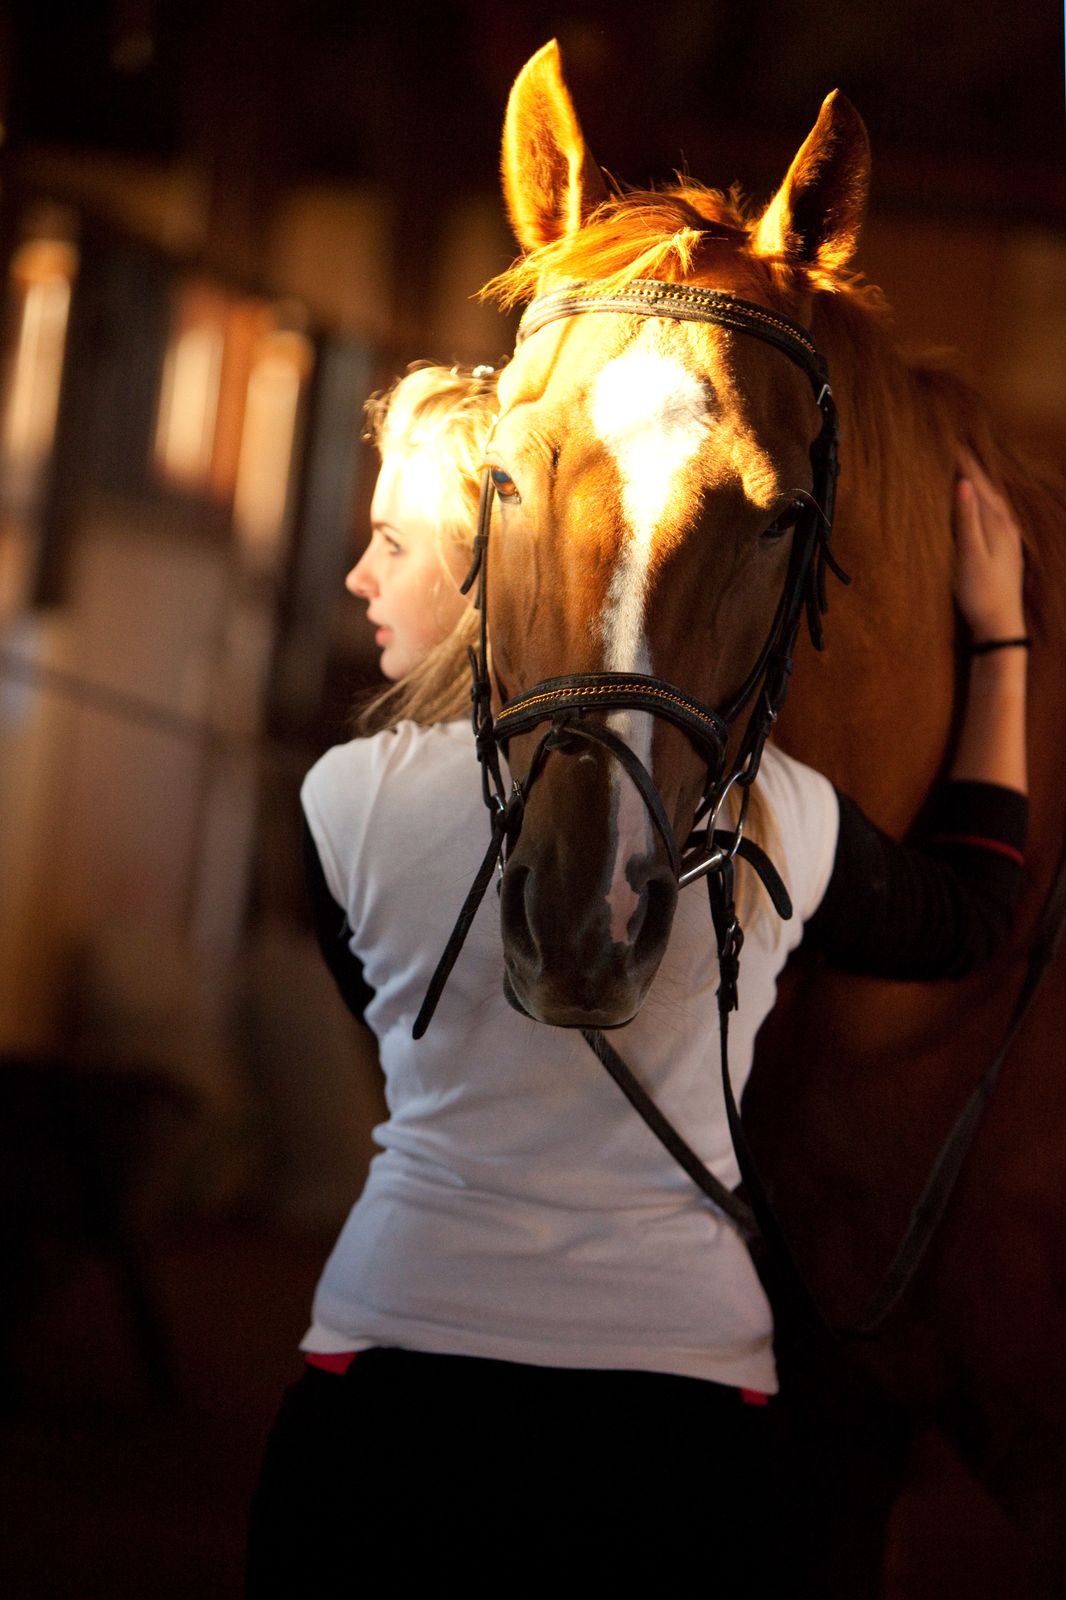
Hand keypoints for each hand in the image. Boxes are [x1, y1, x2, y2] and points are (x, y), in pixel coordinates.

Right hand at [953, 450, 1025, 642]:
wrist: (1000, 626)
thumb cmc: (982, 593)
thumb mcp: (970, 555)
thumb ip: (967, 519)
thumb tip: (963, 484)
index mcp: (998, 523)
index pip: (978, 484)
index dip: (964, 463)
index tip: (949, 442)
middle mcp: (1007, 526)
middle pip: (988, 487)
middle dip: (972, 467)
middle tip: (955, 447)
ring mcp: (1008, 537)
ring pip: (992, 500)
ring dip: (978, 483)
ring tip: (965, 468)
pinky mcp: (1004, 549)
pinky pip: (992, 513)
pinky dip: (982, 501)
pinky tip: (978, 504)